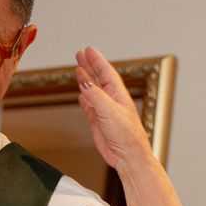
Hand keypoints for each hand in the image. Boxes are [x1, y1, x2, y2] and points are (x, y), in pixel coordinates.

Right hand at [75, 46, 154, 169]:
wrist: (127, 156)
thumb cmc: (126, 135)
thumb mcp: (109, 110)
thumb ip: (95, 95)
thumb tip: (83, 82)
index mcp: (118, 93)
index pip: (106, 71)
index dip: (97, 60)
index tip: (88, 50)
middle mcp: (111, 100)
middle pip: (98, 77)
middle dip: (89, 66)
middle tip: (79, 54)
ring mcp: (104, 110)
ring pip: (92, 90)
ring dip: (85, 80)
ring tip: (78, 70)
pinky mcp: (98, 122)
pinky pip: (89, 106)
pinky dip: (84, 99)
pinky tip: (81, 94)